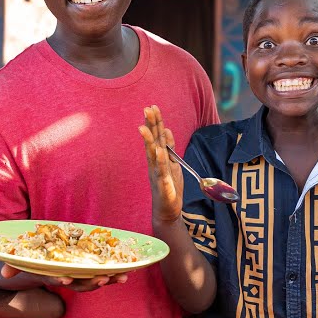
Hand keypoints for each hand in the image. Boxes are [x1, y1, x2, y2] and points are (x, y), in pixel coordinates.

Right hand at [0, 263, 126, 292]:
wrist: (42, 265)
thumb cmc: (33, 262)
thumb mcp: (22, 263)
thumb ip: (13, 266)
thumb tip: (3, 274)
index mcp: (53, 275)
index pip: (56, 279)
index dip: (62, 280)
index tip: (67, 279)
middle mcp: (68, 278)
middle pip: (81, 284)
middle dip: (92, 283)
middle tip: (102, 278)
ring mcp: (80, 276)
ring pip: (95, 282)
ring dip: (108, 280)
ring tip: (122, 277)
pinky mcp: (90, 271)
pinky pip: (103, 274)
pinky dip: (115, 273)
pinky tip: (129, 271)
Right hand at [139, 105, 183, 223]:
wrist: (167, 211)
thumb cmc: (169, 186)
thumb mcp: (172, 163)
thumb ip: (169, 147)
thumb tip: (167, 130)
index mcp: (158, 158)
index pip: (156, 136)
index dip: (155, 122)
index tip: (152, 106)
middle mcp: (154, 164)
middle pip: (153, 141)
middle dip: (150, 125)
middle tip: (147, 109)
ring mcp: (157, 174)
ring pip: (153, 155)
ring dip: (149, 141)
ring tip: (145, 128)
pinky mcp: (163, 186)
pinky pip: (162, 172)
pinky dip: (161, 163)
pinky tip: (160, 153)